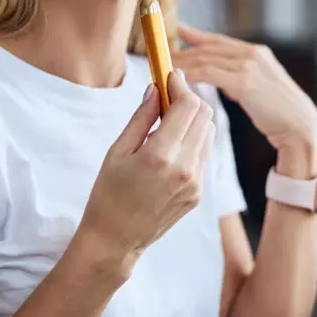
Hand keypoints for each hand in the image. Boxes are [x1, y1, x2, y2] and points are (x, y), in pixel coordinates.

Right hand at [79, 70, 214, 260]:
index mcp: (161, 156)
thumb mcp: (117, 151)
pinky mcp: (198, 193)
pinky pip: (204, 154)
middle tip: (166, 96)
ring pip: (209, 133)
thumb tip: (156, 88)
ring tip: (165, 125)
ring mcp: (195, 183)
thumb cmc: (108, 194)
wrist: (116, 239)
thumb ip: (141, 117)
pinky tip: (169, 147)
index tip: (168, 76)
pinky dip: (192, 140)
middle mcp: (185, 169)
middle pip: (204, 115)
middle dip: (187, 99)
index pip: (188, 106)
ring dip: (192, 120)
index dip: (180, 85)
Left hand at [173, 24, 316, 176]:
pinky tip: (178, 82)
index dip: (195, 36)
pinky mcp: (245, 82)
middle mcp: (252, 54)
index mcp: (257, 53)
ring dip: (181, 63)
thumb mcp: (260, 89)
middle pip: (207, 47)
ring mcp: (249, 65)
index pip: (218, 40)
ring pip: (204, 58)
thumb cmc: (281, 116)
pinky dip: (191, 75)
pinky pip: (208, 73)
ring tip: (162, 69)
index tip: (177, 31)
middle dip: (181, 51)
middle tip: (159, 55)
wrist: (302, 128)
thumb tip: (222, 78)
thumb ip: (241, 79)